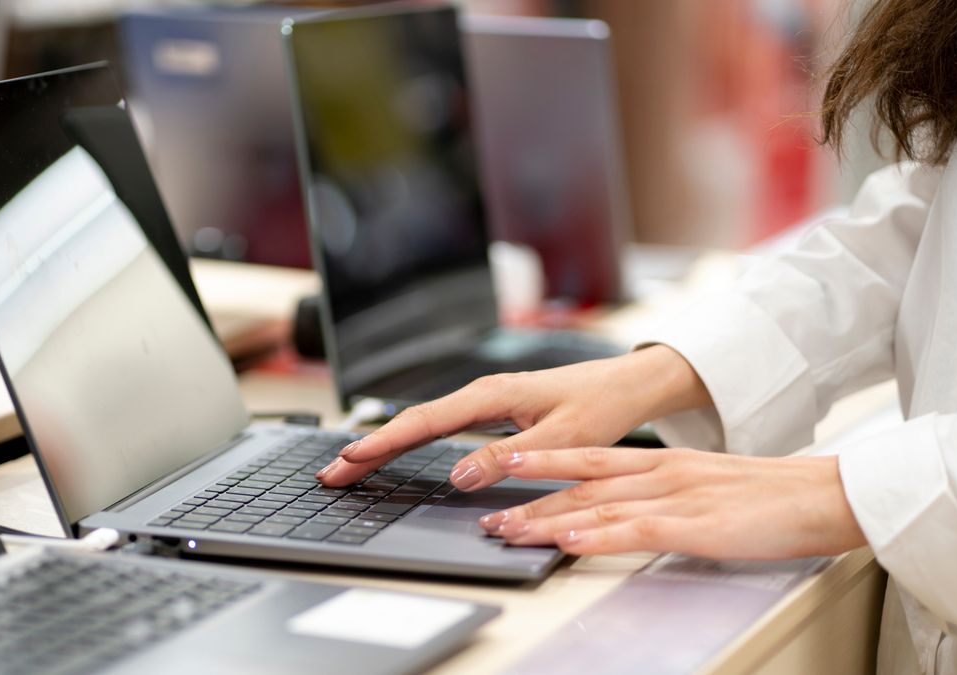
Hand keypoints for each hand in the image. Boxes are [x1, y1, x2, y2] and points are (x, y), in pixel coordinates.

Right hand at [316, 346, 711, 487]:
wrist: (628, 383)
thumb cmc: (600, 404)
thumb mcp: (561, 439)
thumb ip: (510, 459)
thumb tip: (460, 476)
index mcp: (491, 395)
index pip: (423, 423)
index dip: (382, 444)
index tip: (349, 460)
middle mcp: (481, 394)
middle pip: (411, 423)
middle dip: (368, 449)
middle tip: (329, 474)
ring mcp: (484, 402)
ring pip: (422, 426)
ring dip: (385, 447)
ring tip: (349, 468)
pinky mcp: (492, 412)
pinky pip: (439, 428)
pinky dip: (410, 443)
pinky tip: (396, 455)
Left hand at [477, 447, 866, 558]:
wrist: (825, 495)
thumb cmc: (772, 497)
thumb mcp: (708, 488)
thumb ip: (667, 497)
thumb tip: (629, 514)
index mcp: (665, 463)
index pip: (590, 458)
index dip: (543, 460)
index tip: (505, 464)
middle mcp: (662, 473)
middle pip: (581, 483)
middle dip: (529, 498)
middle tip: (486, 510)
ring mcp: (677, 497)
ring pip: (597, 505)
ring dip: (547, 519)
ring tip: (507, 530)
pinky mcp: (697, 524)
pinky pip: (636, 529)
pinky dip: (598, 535)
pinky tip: (568, 539)